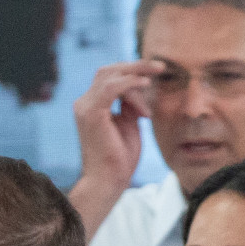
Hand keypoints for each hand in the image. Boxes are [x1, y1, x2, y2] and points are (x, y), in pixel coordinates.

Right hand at [70, 60, 161, 199]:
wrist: (109, 180)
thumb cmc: (120, 158)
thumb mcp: (128, 123)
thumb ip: (129, 104)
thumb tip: (138, 86)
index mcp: (91, 106)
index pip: (110, 77)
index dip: (133, 74)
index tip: (156, 77)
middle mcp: (84, 103)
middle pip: (109, 71)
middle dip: (136, 66)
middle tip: (160, 66)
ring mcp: (85, 107)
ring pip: (111, 75)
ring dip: (137, 72)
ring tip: (158, 72)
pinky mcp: (92, 113)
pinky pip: (112, 87)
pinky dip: (130, 82)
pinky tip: (147, 82)